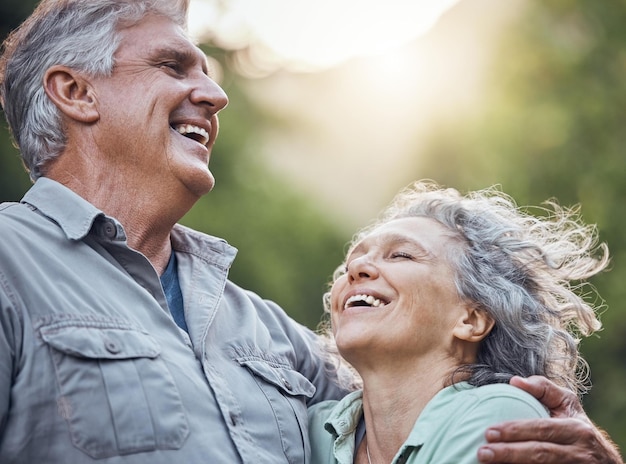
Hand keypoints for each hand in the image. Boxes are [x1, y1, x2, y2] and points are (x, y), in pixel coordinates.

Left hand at [476, 375, 622, 463]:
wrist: (603, 460)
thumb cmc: (577, 425)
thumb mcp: (567, 404)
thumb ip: (543, 389)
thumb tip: (515, 381)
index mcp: (576, 429)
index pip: (541, 429)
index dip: (515, 431)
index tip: (489, 432)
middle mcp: (578, 452)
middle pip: (540, 453)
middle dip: (509, 453)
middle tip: (483, 452)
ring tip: (487, 462)